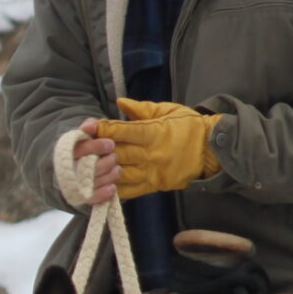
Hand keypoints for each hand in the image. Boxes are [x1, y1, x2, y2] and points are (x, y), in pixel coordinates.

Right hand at [70, 122, 122, 205]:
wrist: (69, 167)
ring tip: (117, 169)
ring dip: (109, 176)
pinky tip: (112, 187)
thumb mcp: (83, 135)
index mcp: (66, 152)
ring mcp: (74, 184)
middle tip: (114, 157)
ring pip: (92, 182)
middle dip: (106, 162)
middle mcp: (68, 169)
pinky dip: (103, 194)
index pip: (80, 150)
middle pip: (88, 168)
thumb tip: (92, 125)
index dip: (96, 147)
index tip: (110, 144)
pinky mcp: (80, 197)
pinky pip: (91, 198)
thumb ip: (88, 127)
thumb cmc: (82, 148)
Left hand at [93, 99, 219, 198]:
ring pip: (121, 174)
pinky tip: (100, 183)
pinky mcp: (154, 186)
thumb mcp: (168, 110)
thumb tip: (119, 103)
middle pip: (118, 153)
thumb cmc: (188, 126)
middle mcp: (152, 154)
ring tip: (86, 166)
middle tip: (81, 148)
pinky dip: (113, 188)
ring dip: (102, 170)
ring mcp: (153, 172)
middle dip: (98, 150)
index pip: (123, 131)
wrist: (211, 150)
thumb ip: (141, 109)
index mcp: (155, 133)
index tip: (88, 127)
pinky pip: (130, 191)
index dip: (103, 129)